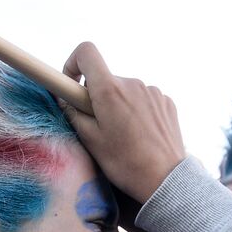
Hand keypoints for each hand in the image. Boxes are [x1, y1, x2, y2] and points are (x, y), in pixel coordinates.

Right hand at [60, 43, 185, 204]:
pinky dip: (137, 111)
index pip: (86, 52)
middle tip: (99, 125)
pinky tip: (140, 135)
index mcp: (110, 90)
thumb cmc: (125, 163)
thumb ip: (74, 113)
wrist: (164, 180)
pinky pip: (143, 99)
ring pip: (125, 91)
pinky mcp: (166, 101)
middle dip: (97, 97)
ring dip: (119, 105)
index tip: (72, 84)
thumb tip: (65, 97)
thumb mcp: (90, 140)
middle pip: (106, 78)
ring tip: (123, 135)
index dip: (73, 63)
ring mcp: (152, 91)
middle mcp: (133, 83)